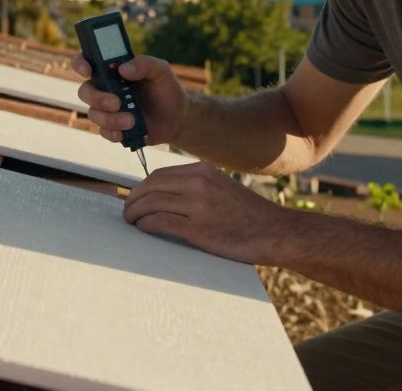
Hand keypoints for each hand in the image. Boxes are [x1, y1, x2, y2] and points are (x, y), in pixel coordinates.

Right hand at [72, 53, 187, 145]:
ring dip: (110, 119)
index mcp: (114, 70)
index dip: (80, 63)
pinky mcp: (113, 127)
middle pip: (85, 91)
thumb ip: (145, 64)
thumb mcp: (161, 71)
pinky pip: (103, 131)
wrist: (177, 118)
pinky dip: (112, 133)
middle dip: (97, 98)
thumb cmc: (166, 89)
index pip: (88, 61)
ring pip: (94, 113)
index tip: (87, 70)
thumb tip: (123, 69)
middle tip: (116, 103)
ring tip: (132, 120)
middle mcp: (106, 88)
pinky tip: (124, 133)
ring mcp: (108, 109)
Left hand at [121, 162, 289, 264]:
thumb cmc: (249, 214)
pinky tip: (143, 229)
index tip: (135, 197)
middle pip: (150, 187)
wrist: (275, 231)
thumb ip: (197, 186)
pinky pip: (159, 223)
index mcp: (202, 170)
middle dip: (133, 199)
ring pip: (150, 204)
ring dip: (134, 213)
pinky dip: (145, 225)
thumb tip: (166, 194)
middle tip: (126, 210)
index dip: (141, 187)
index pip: (159, 175)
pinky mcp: (197, 228)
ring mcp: (196, 205)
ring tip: (130, 221)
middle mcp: (197, 183)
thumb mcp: (222, 187)